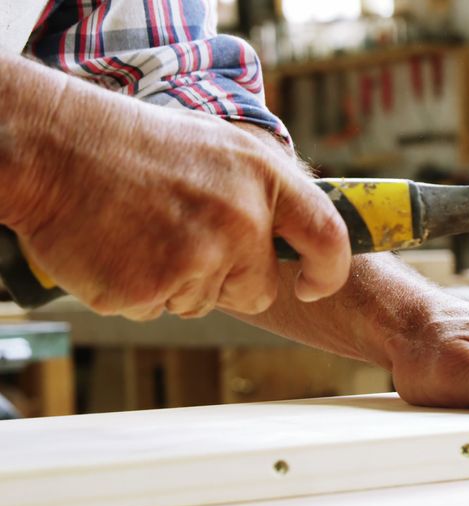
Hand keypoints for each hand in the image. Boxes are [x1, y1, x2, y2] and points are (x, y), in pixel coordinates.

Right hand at [7, 70, 349, 319]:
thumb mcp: (220, 147)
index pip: (327, 237)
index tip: (313, 284)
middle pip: (258, 290)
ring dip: (176, 281)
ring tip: (142, 229)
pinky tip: (117, 247)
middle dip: (229, 280)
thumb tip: (300, 231)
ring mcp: (197, 256)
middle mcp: (240, 218)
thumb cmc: (135, 145)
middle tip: (183, 239)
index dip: (328, 271)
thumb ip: (262, 190)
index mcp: (263, 177)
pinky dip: (136, 291)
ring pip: (203, 303)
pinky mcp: (151, 288)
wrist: (54, 146)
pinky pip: (157, 311)